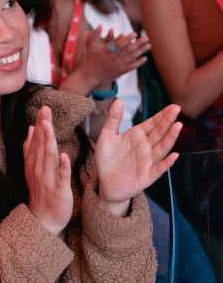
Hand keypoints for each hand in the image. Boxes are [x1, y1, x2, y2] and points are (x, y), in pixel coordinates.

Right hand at [24, 106, 72, 234]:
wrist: (42, 219)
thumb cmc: (40, 192)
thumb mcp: (32, 168)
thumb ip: (31, 148)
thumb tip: (31, 129)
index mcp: (33, 163)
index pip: (36, 140)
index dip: (40, 124)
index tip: (43, 109)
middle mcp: (39, 169)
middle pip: (41, 145)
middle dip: (44, 127)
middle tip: (45, 110)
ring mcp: (47, 179)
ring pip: (48, 157)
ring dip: (48, 140)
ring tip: (48, 125)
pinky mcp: (58, 190)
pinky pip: (60, 177)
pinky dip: (61, 166)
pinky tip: (63, 155)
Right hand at [81, 27, 149, 88]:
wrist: (92, 74)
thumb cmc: (91, 58)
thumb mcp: (91, 45)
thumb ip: (95, 35)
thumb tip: (100, 25)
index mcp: (108, 51)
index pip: (120, 44)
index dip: (128, 38)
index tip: (135, 33)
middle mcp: (115, 58)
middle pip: (129, 50)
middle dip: (139, 43)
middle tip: (147, 37)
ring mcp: (119, 65)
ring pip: (132, 57)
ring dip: (141, 51)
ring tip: (149, 45)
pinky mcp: (121, 71)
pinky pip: (132, 66)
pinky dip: (139, 62)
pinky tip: (145, 58)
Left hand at [95, 100, 181, 215]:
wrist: (105, 182)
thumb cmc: (107, 158)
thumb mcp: (107, 136)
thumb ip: (114, 119)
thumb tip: (119, 100)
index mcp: (137, 136)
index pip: (152, 124)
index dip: (162, 115)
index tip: (173, 106)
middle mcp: (145, 147)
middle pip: (159, 133)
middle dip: (168, 121)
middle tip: (177, 108)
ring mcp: (148, 161)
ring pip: (162, 148)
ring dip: (170, 138)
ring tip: (178, 126)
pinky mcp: (147, 176)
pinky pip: (159, 169)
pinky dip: (167, 163)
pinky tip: (174, 155)